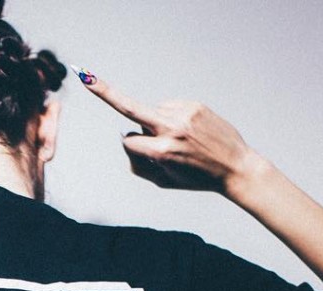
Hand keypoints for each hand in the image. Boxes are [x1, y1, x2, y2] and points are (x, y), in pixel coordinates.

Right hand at [80, 72, 257, 192]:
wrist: (235, 166)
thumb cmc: (196, 178)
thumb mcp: (163, 181)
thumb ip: (139, 162)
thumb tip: (126, 136)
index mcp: (163, 151)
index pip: (129, 141)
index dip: (133, 149)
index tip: (131, 146)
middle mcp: (172, 129)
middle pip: (131, 108)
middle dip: (106, 93)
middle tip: (86, 78)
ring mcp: (184, 114)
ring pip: (152, 112)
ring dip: (156, 123)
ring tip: (181, 139)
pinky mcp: (194, 105)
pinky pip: (169, 108)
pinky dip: (170, 117)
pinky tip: (188, 130)